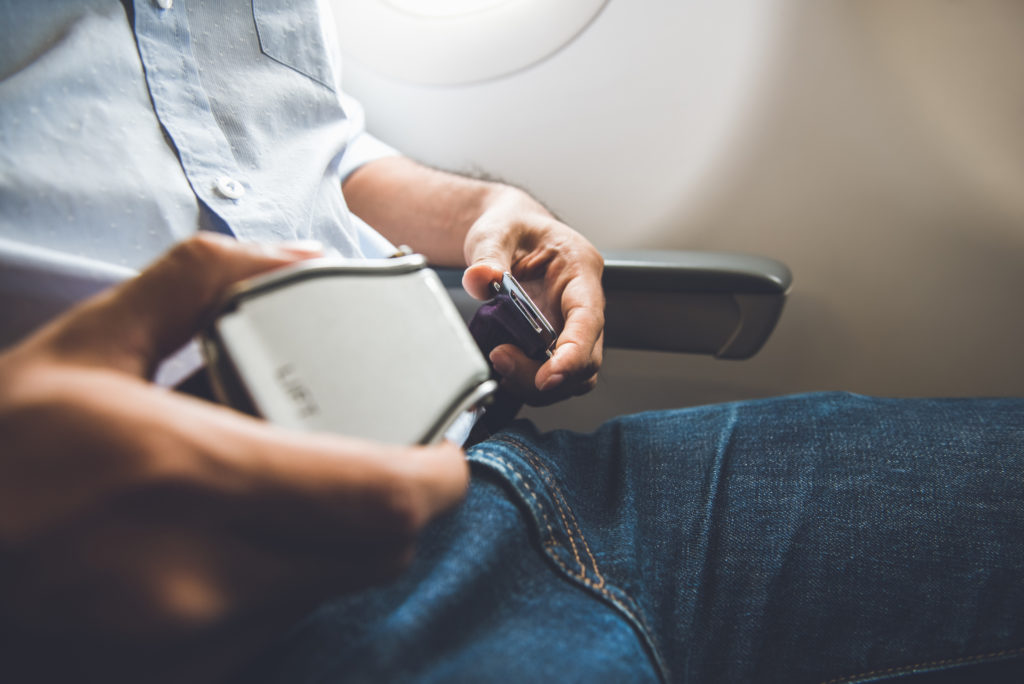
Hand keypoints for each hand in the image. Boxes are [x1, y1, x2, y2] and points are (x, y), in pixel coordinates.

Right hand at [0, 234, 467, 682]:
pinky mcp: (182, 677)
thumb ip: (201, 283)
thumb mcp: (84, 345)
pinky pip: (283, 621)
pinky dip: (293, 573)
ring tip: (303, 481)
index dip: (439, 474)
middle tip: (388, 453)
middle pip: (379, 551)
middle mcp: (201, 577)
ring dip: (348, 535)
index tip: (444, 444)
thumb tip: (298, 258)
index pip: (381, 497)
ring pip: (336, 587)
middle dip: (404, 502)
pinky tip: (245, 532)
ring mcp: (194, 644)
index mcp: (184, 475)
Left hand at [461, 188, 604, 405]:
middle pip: (586, 359)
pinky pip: (552, 373)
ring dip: (537, 384)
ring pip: (573, 376)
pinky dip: (529, 382)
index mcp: (580, 270)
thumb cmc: (512, 227)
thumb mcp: (496, 231)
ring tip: (499, 363)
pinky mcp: (554, 341)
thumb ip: (488, 255)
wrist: (509, 232)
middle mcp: (584, 303)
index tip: (548, 376)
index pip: (588, 320)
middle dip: (546, 375)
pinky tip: (503, 369)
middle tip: (501, 360)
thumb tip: (480, 279)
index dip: (573, 354)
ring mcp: (570, 326)